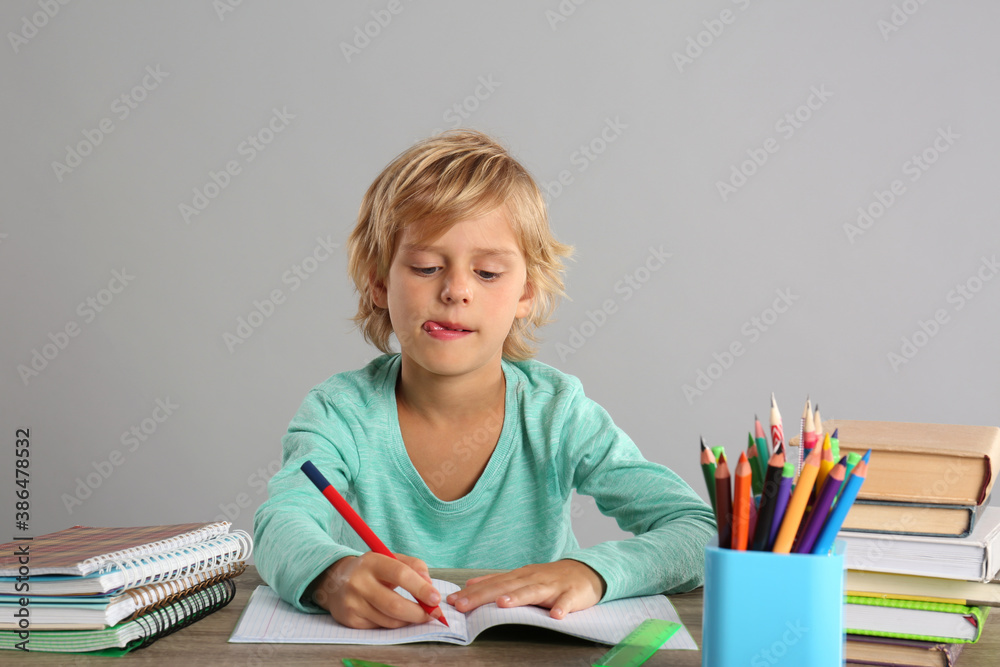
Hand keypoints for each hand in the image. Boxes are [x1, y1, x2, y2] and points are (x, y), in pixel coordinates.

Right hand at [310, 552, 442, 628]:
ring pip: (390, 620)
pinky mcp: (350, 619)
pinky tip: (396, 616)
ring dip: (409, 620)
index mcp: (372, 561)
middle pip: (395, 604)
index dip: (421, 588)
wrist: (335, 580)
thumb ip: (414, 566)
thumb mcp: (391, 558)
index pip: (400, 574)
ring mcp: (352, 602)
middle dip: (419, 613)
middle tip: (433, 614)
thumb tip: (430, 587)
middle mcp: (359, 582)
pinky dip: (394, 624)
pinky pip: (380, 627)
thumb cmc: (372, 569)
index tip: (436, 598)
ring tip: (416, 614)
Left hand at [446, 560, 605, 619]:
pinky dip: (562, 607)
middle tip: (463, 605)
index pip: (492, 584)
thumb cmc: (549, 578)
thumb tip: (470, 584)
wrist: (584, 571)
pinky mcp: (572, 594)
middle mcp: (532, 578)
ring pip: (533, 592)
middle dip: (483, 596)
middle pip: (505, 587)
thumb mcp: (522, 576)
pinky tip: (556, 616)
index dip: (472, 593)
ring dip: (518, 598)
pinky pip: (567, 602)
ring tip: (502, 604)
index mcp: (519, 576)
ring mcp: (552, 586)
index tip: (452, 601)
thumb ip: (498, 581)